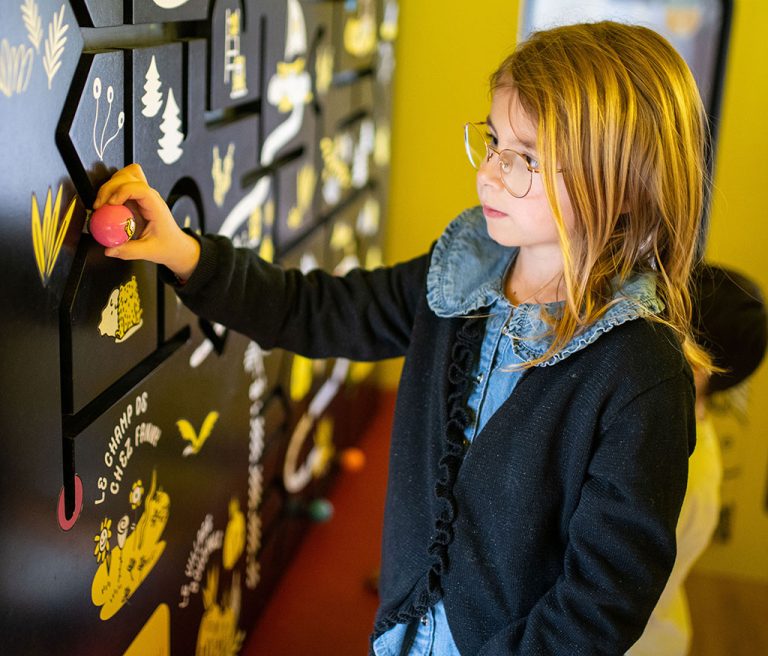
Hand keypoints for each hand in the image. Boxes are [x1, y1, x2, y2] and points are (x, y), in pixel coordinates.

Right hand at [94, 163, 199, 279]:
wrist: (176, 246)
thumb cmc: (168, 246)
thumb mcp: (149, 251)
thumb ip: (129, 251)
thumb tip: (109, 250)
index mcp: (156, 207)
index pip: (140, 188)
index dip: (122, 191)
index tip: (111, 204)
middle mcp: (150, 197)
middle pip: (129, 176)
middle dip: (110, 187)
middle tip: (100, 206)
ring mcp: (144, 196)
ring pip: (125, 175)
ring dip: (110, 185)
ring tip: (103, 203)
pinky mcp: (137, 198)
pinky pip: (122, 185)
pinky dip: (112, 190)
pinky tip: (107, 205)